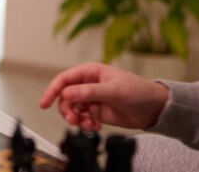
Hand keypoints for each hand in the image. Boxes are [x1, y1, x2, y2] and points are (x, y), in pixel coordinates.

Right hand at [39, 62, 169, 130]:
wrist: (154, 108)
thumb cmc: (138, 91)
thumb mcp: (113, 90)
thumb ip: (88, 92)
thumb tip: (66, 93)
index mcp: (90, 72)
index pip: (64, 79)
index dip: (52, 90)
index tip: (44, 103)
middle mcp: (87, 84)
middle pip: (64, 96)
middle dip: (66, 109)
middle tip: (74, 119)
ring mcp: (91, 99)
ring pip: (71, 109)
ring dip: (75, 118)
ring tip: (87, 124)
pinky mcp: (95, 111)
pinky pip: (81, 118)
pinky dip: (84, 124)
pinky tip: (94, 126)